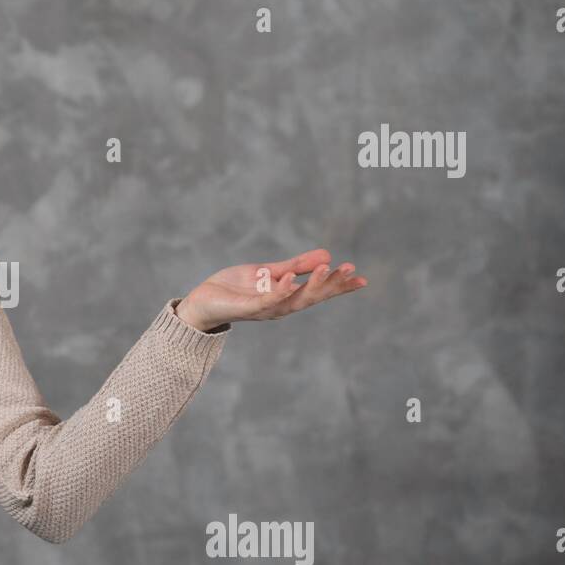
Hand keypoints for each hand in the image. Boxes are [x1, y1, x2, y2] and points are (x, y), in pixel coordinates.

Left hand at [174, 248, 366, 331]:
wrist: (203, 302)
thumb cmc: (234, 289)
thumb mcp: (268, 272)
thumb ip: (295, 265)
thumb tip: (326, 255)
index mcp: (287, 297)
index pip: (318, 292)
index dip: (339, 286)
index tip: (362, 279)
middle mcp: (281, 306)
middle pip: (312, 297)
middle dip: (332, 285)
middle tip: (351, 270)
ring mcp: (266, 308)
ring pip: (294, 299)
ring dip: (311, 285)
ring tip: (327, 268)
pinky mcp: (248, 308)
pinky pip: (268, 300)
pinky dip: (280, 290)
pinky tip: (291, 278)